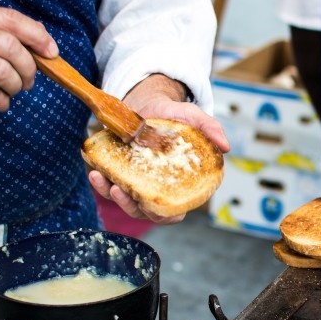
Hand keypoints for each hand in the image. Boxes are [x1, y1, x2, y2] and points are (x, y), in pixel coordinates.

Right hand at [0, 6, 57, 112]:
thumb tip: (38, 36)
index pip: (10, 19)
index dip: (37, 35)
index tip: (52, 52)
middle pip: (11, 45)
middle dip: (29, 66)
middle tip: (29, 81)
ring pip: (2, 70)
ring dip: (15, 85)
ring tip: (12, 91)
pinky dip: (2, 101)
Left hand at [89, 74, 229, 224]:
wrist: (148, 104)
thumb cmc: (174, 116)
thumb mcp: (193, 118)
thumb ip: (210, 128)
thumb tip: (226, 147)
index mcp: (176, 185)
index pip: (173, 211)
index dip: (164, 215)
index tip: (153, 205)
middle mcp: (154, 188)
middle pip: (143, 211)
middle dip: (129, 206)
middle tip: (120, 192)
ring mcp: (133, 184)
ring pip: (121, 201)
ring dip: (109, 194)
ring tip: (101, 178)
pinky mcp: (115, 174)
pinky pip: (105, 185)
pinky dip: (99, 181)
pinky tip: (95, 169)